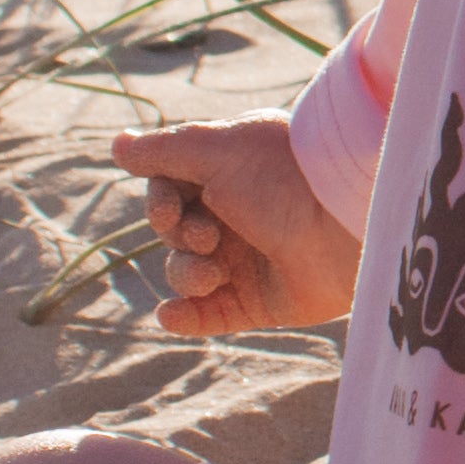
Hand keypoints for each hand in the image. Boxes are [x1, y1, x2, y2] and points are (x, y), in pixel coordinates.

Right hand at [108, 118, 364, 340]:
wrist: (346, 224)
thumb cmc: (283, 176)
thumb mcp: (218, 150)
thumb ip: (164, 151)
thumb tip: (118, 146)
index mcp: (229, 174)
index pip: (170, 190)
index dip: (160, 203)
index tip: (171, 208)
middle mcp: (236, 216)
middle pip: (174, 233)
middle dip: (178, 236)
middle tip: (207, 235)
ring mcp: (247, 261)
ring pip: (185, 274)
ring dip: (185, 273)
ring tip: (212, 271)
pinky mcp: (260, 303)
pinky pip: (208, 316)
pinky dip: (185, 317)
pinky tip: (172, 314)